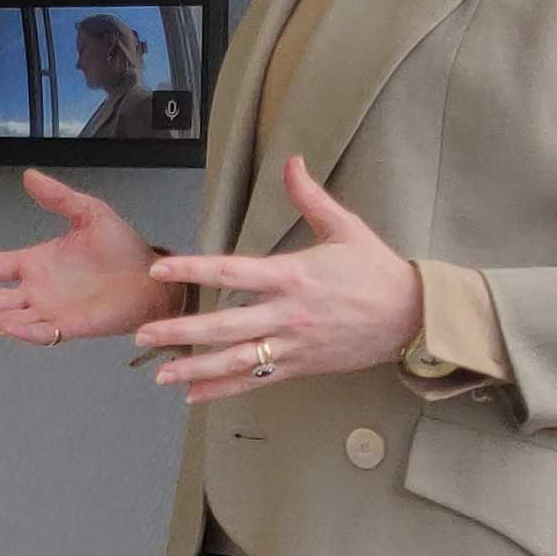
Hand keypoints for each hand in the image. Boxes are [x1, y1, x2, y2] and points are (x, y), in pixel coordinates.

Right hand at [0, 170, 177, 348]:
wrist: (153, 279)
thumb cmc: (123, 248)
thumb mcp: (89, 212)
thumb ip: (58, 197)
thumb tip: (28, 175)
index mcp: (33, 264)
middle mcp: (35, 290)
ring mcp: (48, 311)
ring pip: (4, 316)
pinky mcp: (67, 327)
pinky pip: (36, 333)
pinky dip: (18, 331)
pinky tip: (3, 324)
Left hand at [139, 162, 427, 405]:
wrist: (413, 318)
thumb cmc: (377, 270)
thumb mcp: (346, 228)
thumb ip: (310, 197)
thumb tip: (291, 161)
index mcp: (292, 276)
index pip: (232, 270)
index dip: (193, 269)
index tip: (159, 269)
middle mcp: (287, 314)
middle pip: (225, 325)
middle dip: (181, 331)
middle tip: (144, 333)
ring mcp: (292, 344)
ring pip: (237, 361)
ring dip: (196, 368)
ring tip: (160, 375)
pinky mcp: (300, 366)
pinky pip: (256, 380)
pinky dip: (224, 389)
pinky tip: (194, 394)